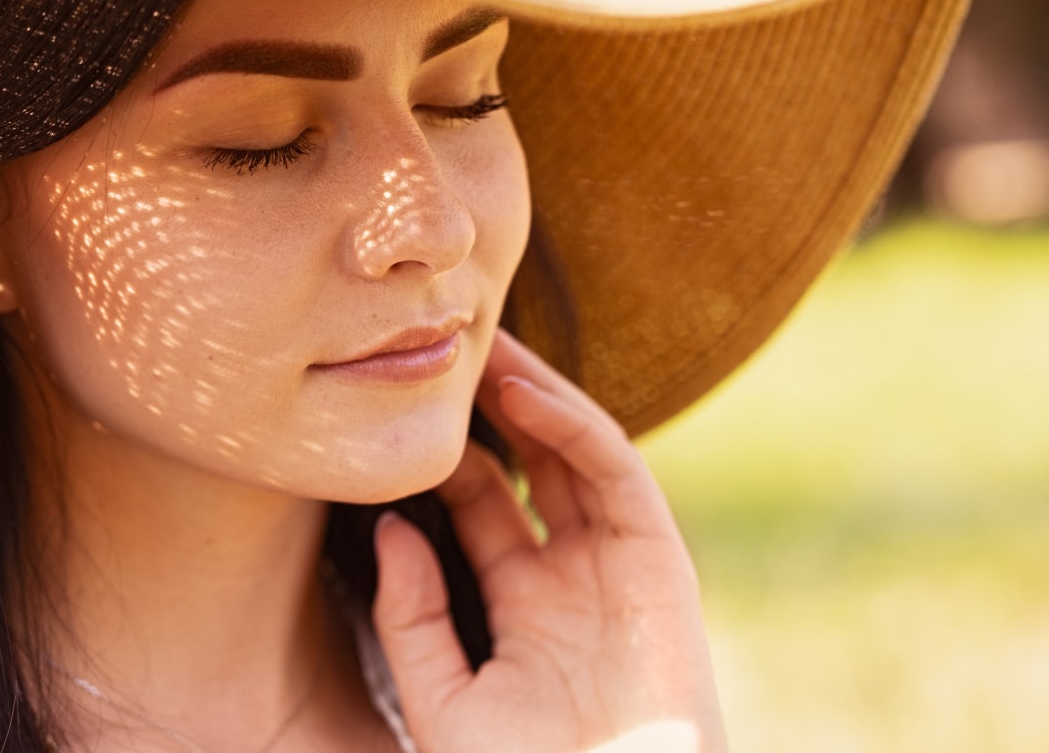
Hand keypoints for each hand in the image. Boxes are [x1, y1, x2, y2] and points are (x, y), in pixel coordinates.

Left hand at [371, 327, 726, 752]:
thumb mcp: (443, 701)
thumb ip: (412, 618)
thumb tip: (390, 529)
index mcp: (520, 612)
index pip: (477, 511)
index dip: (441, 458)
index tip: (397, 410)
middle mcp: (569, 581)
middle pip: (526, 471)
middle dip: (488, 412)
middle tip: (442, 351)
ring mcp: (615, 569)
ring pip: (572, 458)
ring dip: (532, 398)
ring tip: (480, 347)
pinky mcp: (658, 564)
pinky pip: (614, 477)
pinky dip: (572, 428)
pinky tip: (523, 394)